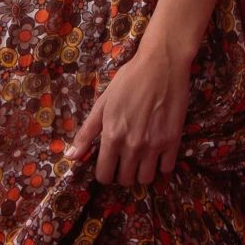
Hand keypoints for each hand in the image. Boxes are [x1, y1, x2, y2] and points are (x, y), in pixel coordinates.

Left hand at [67, 43, 192, 185]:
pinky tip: (157, 153)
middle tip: (124, 160)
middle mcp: (133, 145)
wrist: (161, 64)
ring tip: (140, 159)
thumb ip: (87, 133)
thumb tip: (70, 156)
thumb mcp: (102, 104)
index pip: (104, 175)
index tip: (108, 164)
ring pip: (146, 179)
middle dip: (122, 174)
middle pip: (125, 180)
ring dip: (141, 173)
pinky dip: (160, 166)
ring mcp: (155, 145)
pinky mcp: (173, 141)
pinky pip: (166, 169)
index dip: (104, 173)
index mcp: (112, 136)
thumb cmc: (128, 80)